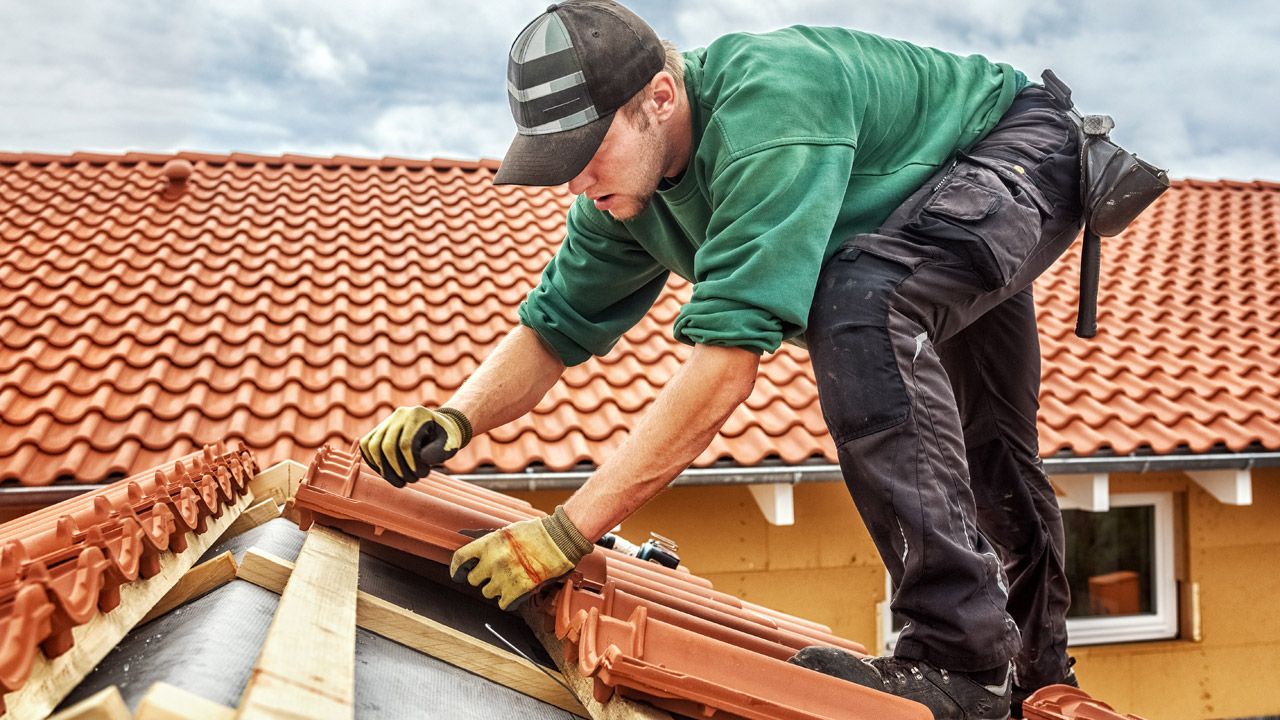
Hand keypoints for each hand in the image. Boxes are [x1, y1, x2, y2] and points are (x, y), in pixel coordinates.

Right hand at [359, 406, 471, 486]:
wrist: (437, 428)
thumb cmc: (445, 437)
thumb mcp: (451, 443)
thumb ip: (441, 451)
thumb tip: (423, 458)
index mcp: (417, 414)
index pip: (406, 443)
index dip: (411, 464)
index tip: (422, 474)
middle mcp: (399, 415)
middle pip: (387, 446)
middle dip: (398, 469)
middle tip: (412, 479)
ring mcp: (386, 422)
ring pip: (373, 447)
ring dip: (385, 470)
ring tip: (401, 481)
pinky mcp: (378, 431)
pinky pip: (367, 447)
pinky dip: (375, 463)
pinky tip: (389, 475)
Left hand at [449, 506, 593, 609]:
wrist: (560, 539)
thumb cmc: (537, 533)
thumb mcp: (507, 532)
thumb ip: (490, 545)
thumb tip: (476, 556)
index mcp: (488, 543)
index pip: (459, 559)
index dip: (457, 570)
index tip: (459, 575)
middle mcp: (493, 560)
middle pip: (473, 580)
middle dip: (483, 578)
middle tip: (497, 574)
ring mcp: (504, 576)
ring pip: (488, 592)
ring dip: (498, 589)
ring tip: (512, 579)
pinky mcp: (518, 590)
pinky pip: (503, 603)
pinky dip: (509, 600)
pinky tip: (517, 591)